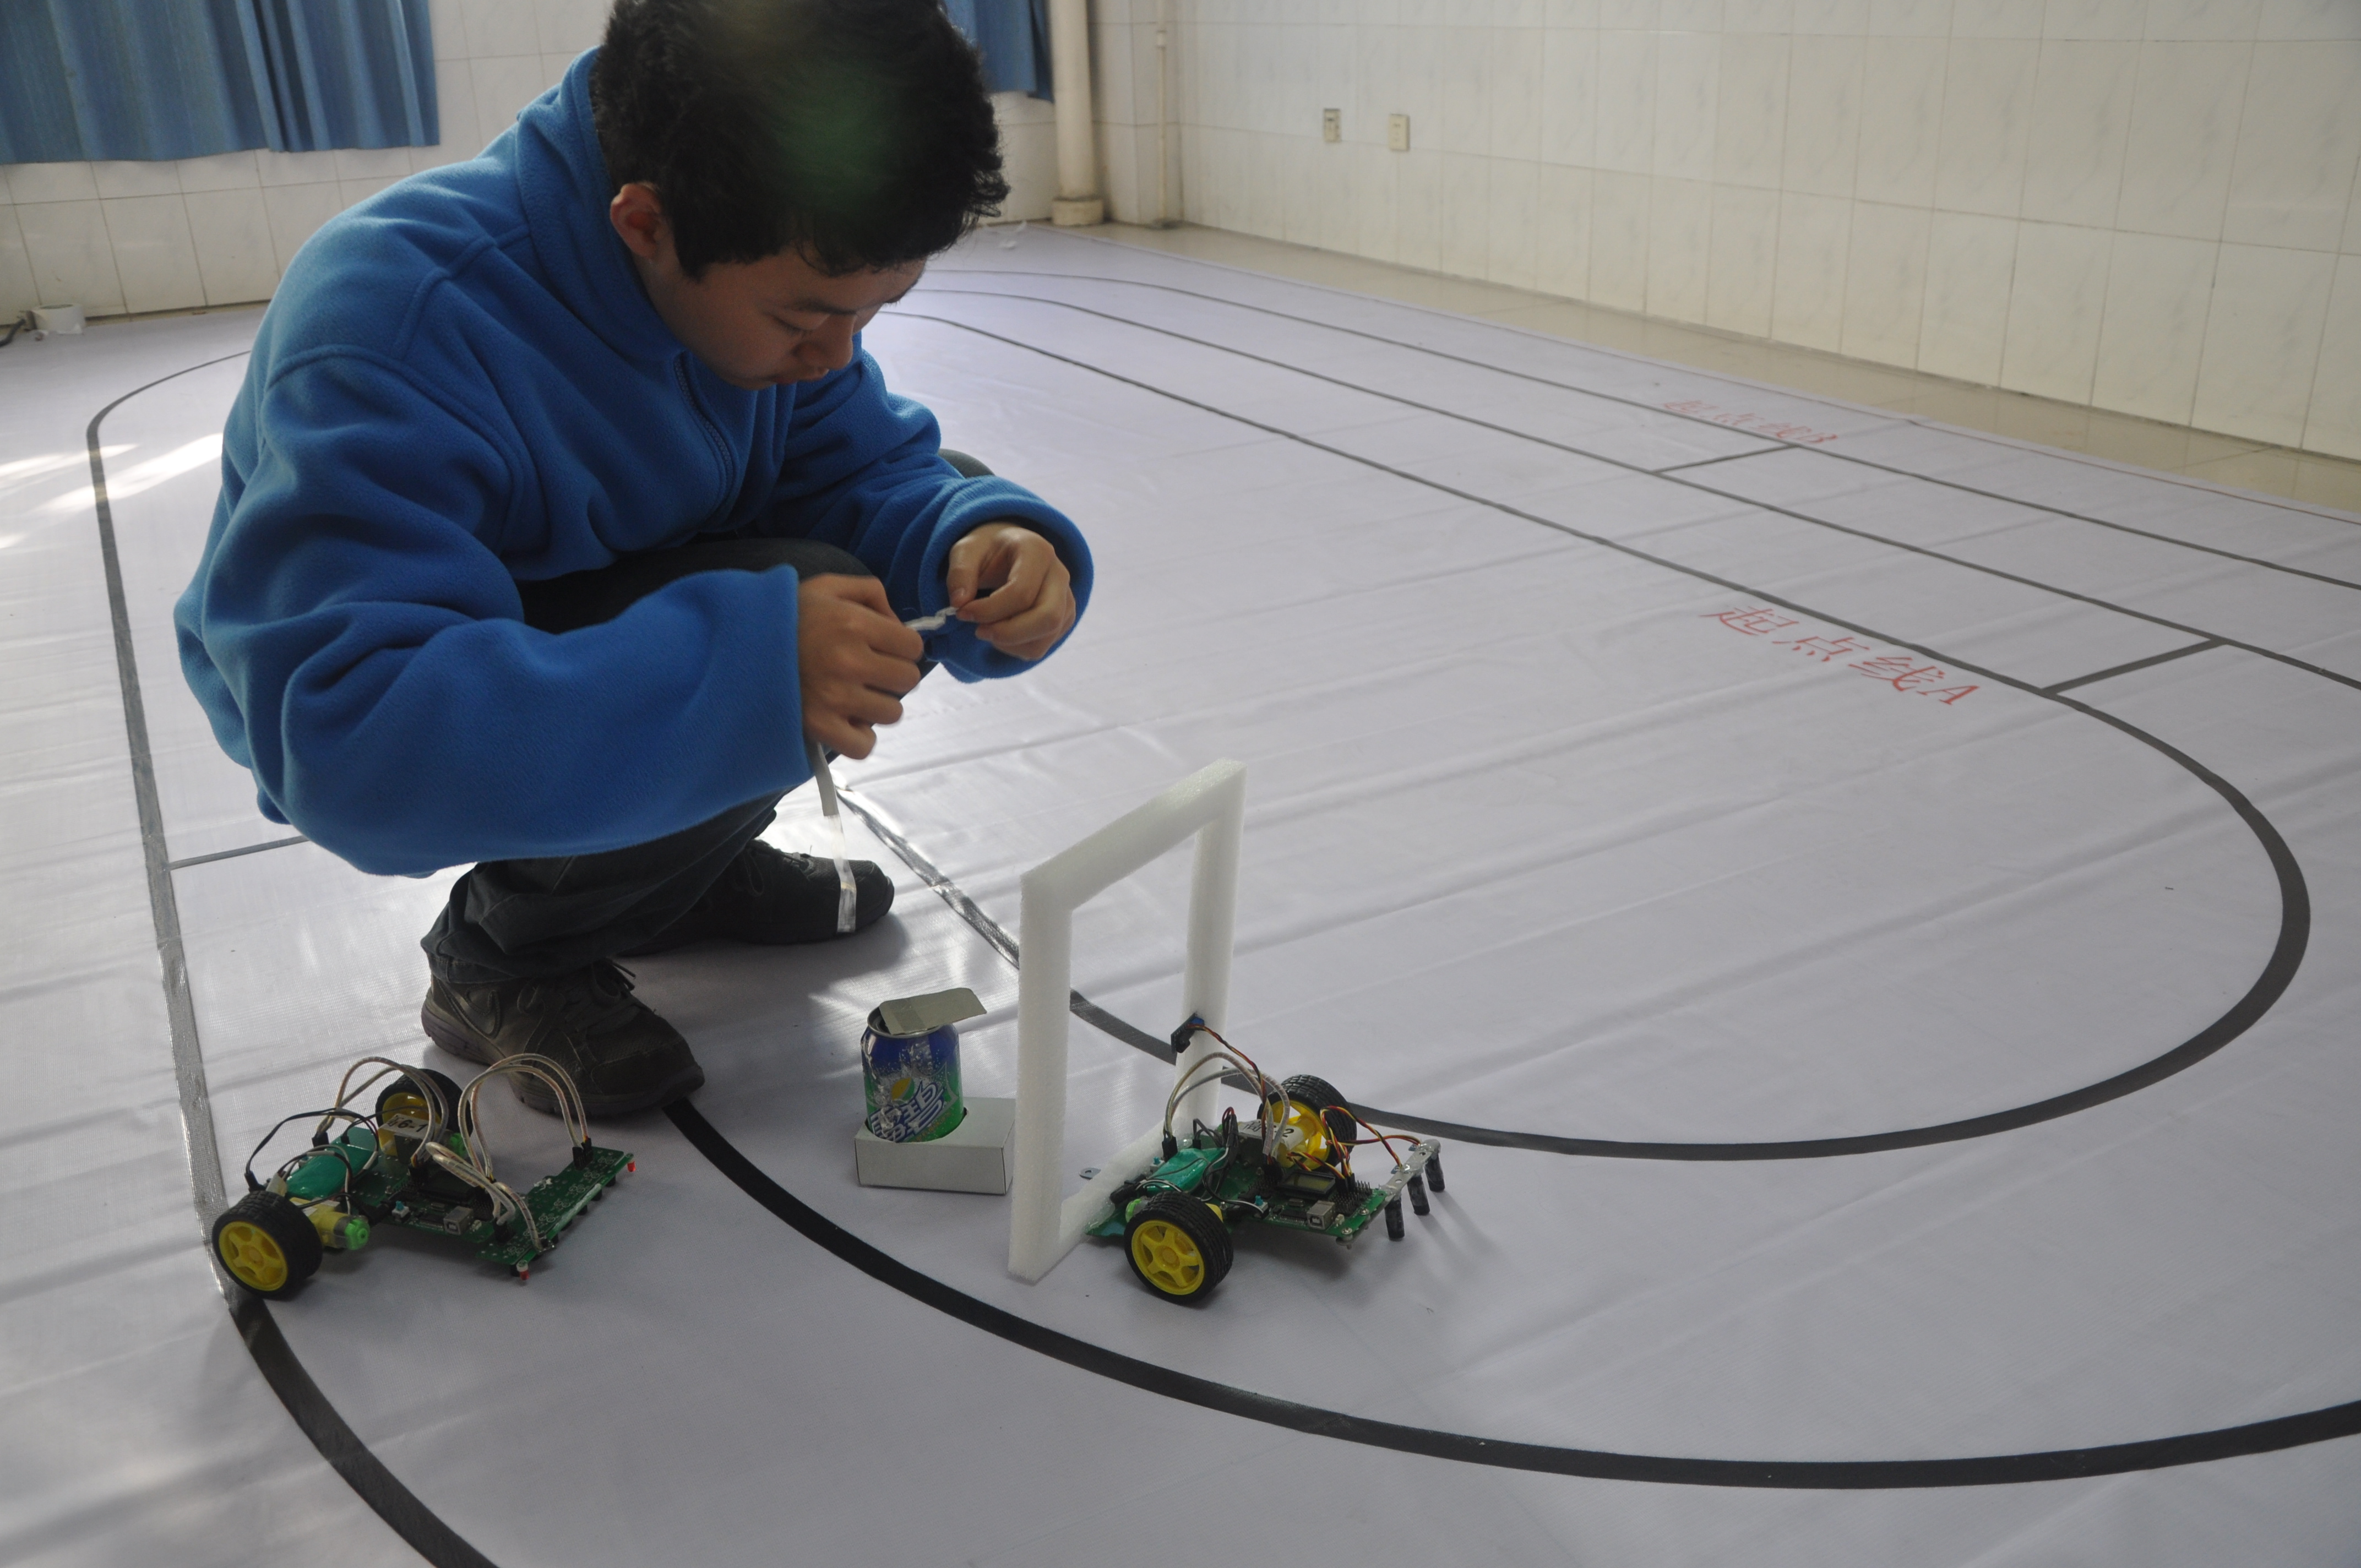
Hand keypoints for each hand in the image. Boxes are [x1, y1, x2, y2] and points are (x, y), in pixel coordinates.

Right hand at [798, 574, 923, 759]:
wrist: (730, 647)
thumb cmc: (782, 616)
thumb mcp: (825, 587)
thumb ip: (869, 592)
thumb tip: (899, 623)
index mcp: (853, 623)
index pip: (912, 646)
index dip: (900, 647)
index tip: (882, 647)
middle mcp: (848, 660)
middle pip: (907, 680)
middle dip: (891, 674)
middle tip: (867, 671)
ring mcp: (835, 697)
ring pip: (891, 712)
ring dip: (877, 705)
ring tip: (851, 694)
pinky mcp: (818, 727)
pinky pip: (863, 745)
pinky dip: (859, 737)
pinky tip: (845, 720)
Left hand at [946, 523, 1075, 660]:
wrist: (1008, 552)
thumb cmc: (987, 551)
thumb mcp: (966, 551)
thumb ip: (960, 573)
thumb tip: (959, 603)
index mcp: (1037, 551)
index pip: (1021, 593)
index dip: (989, 610)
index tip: (962, 612)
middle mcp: (1059, 575)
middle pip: (1047, 618)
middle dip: (1007, 633)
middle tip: (978, 631)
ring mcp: (1066, 599)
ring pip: (1044, 638)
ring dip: (1009, 644)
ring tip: (986, 628)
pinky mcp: (1063, 619)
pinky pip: (1041, 647)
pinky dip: (1015, 648)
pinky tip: (1000, 631)